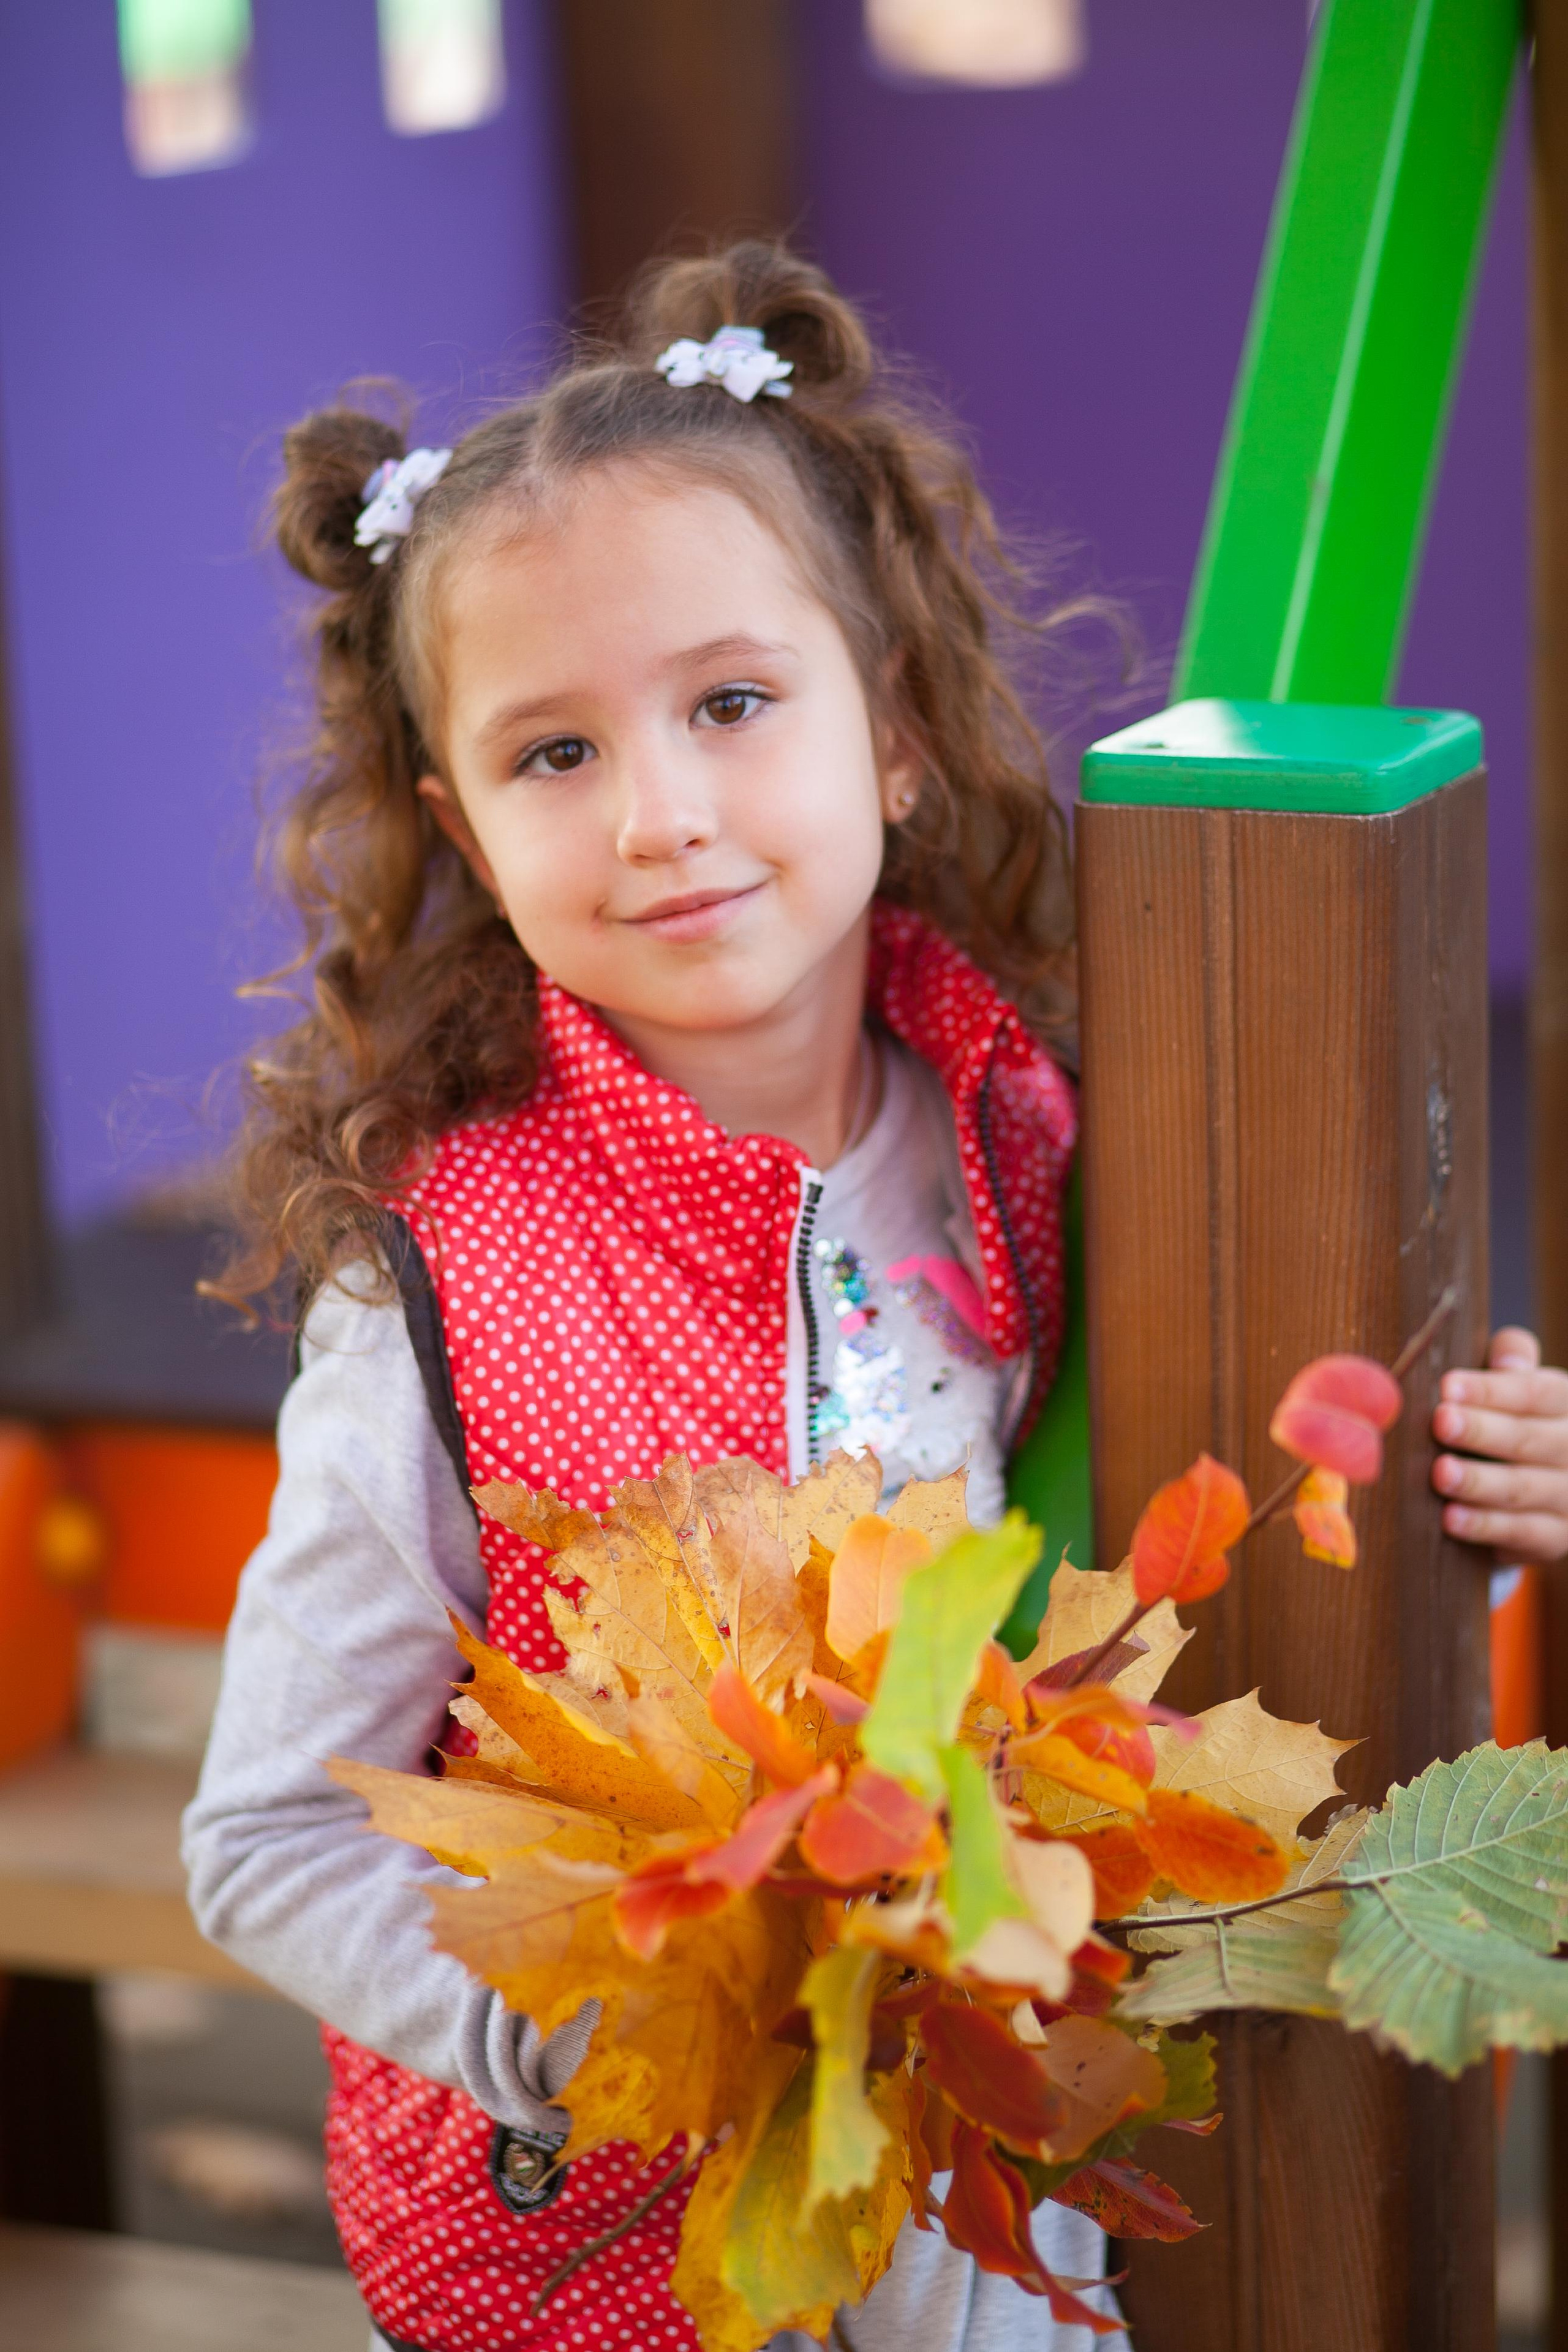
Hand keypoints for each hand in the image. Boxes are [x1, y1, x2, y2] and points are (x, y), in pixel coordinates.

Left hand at [1431, 1328, 1567, 1563]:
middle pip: (1529, 1438)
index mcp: (1565, 1403)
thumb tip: (1507, 1358)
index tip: (1447, 1386)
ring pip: (1524, 1488)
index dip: (1492, 1390)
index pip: (1535, 1393)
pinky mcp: (1555, 1538)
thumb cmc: (1507, 1420)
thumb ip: (1510, 1360)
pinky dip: (1485, 1526)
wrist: (1531, 1492)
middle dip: (1482, 1431)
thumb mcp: (1512, 1386)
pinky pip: (1522, 1533)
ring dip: (1480, 1481)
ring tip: (1441, 1473)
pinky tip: (1451, 1519)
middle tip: (1441, 1422)